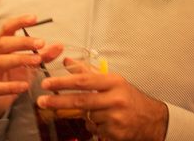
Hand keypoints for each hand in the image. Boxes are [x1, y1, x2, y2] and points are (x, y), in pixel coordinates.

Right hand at [0, 15, 60, 118]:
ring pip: (0, 62)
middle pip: (3, 43)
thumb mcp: (28, 65)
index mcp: (0, 46)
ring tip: (37, 60)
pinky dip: (11, 86)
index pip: (6, 28)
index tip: (34, 18)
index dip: (19, 22)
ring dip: (19, 59)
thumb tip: (60, 46)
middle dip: (22, 42)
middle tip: (41, 42)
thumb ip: (43, 55)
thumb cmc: (11, 77)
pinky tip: (24, 86)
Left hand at [38, 71, 167, 140]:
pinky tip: (106, 122)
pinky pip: (95, 130)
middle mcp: (115, 99)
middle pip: (81, 101)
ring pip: (87, 117)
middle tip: (42, 101)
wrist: (151, 119)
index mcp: (114, 82)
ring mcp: (116, 118)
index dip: (63, 82)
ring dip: (86, 116)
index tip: (47, 83)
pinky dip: (95, 126)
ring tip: (99, 112)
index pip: (83, 81)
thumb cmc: (128, 97)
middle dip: (58, 101)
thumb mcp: (112, 81)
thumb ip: (88, 72)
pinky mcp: (115, 134)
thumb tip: (67, 61)